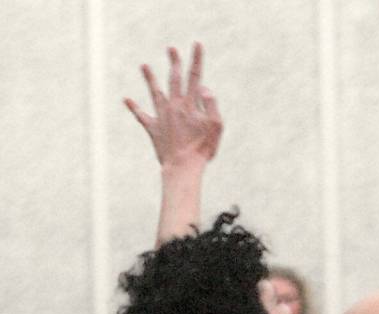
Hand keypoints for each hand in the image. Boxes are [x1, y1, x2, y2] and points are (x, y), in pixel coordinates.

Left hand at [125, 42, 222, 168]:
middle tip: (171, 49)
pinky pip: (142, 117)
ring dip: (149, 78)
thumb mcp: (216, 127)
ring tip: (144, 66)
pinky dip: (135, 108)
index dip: (196, 60)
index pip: (194, 77)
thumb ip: (211, 105)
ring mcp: (162, 117)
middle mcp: (174, 106)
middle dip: (174, 62)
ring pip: (154, 93)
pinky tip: (127, 100)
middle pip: (173, 80)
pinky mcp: (154, 129)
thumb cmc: (202, 149)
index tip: (196, 44)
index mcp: (190, 105)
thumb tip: (204, 87)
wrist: (183, 167)